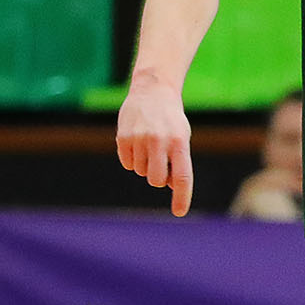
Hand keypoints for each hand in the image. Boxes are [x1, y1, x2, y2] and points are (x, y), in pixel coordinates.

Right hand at [117, 78, 194, 216]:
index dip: (181, 197)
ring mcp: (139, 139)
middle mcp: (159, 141)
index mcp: (179, 142)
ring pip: (140, 172)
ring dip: (145, 165)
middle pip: (156, 180)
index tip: (180, 212)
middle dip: (158, 178)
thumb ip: (178, 162)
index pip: (182, 177)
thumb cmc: (171, 120)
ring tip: (150, 145)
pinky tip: (137, 143)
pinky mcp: (123, 138)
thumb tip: (171, 185)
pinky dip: (132, 159)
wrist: (152, 91)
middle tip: (161, 163)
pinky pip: (126, 164)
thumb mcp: (182, 137)